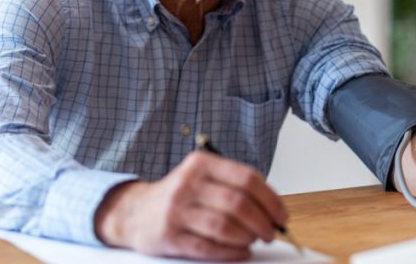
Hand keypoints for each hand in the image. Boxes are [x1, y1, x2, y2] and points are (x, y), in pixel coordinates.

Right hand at [95, 151, 287, 260]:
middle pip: (238, 203)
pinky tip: (240, 251)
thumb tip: (273, 209)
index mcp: (201, 164)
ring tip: (254, 241)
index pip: (246, 178)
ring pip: (224, 226)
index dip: (270, 199)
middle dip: (262, 222)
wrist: (134, 212)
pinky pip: (208, 246)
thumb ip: (233, 187)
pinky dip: (230, 252)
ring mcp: (176, 210)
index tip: (281, 215)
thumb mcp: (202, 179)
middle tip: (271, 232)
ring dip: (247, 237)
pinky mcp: (169, 235)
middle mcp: (187, 183)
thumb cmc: (179, 197)